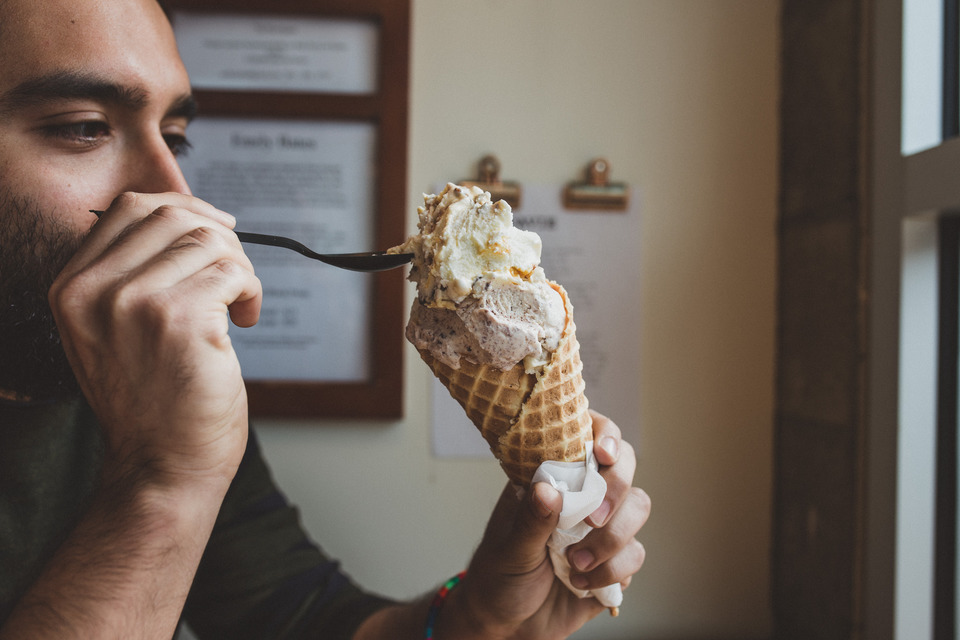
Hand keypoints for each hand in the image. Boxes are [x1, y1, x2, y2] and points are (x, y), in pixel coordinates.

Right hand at [48, 192, 261, 488]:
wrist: (161, 467)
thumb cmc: (153, 400)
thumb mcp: (112, 331)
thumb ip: (131, 274)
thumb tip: (190, 218)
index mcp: (72, 287)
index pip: (130, 207)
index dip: (185, 209)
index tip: (217, 230)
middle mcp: (94, 291)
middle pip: (174, 216)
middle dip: (219, 237)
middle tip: (234, 277)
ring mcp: (134, 304)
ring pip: (209, 240)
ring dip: (240, 268)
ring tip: (240, 305)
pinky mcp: (179, 322)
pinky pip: (233, 272)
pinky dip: (251, 291)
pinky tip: (246, 320)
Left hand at [450, 411, 650, 638]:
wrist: (508, 626)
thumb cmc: (499, 577)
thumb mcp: (508, 548)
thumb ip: (531, 520)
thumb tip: (548, 489)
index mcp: (552, 477)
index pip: (586, 436)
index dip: (604, 435)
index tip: (601, 455)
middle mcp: (582, 495)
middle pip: (624, 466)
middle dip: (616, 488)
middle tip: (593, 521)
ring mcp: (603, 527)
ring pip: (638, 508)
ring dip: (612, 540)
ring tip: (574, 565)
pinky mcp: (616, 561)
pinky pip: (635, 555)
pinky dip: (612, 572)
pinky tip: (580, 584)